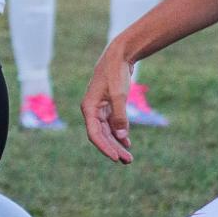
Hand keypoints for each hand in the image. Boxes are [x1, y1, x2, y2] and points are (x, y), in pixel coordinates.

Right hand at [81, 40, 133, 164]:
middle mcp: (92, 110)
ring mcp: (100, 108)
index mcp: (89, 108)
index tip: (116, 158)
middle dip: (114, 148)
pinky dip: (119, 133)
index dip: (105, 147)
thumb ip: (120, 117)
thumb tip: (121, 137)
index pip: (95, 134)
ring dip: (117, 143)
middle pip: (102, 135)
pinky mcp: (108, 105)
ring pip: (107, 131)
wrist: (118, 55)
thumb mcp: (119, 95)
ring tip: (128, 157)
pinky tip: (127, 143)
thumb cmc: (115, 73)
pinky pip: (112, 124)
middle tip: (128, 161)